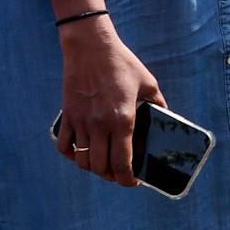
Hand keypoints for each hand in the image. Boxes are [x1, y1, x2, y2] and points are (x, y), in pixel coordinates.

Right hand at [54, 17, 162, 187]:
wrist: (91, 48)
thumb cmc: (122, 64)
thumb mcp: (148, 84)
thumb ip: (158, 104)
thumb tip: (166, 118)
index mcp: (123, 120)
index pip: (122, 162)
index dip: (127, 179)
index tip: (133, 182)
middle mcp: (99, 125)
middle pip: (100, 167)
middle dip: (112, 176)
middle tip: (120, 175)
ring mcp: (80, 122)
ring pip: (82, 160)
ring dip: (93, 168)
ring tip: (103, 165)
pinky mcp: (67, 115)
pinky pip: (64, 145)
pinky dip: (71, 155)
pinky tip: (81, 153)